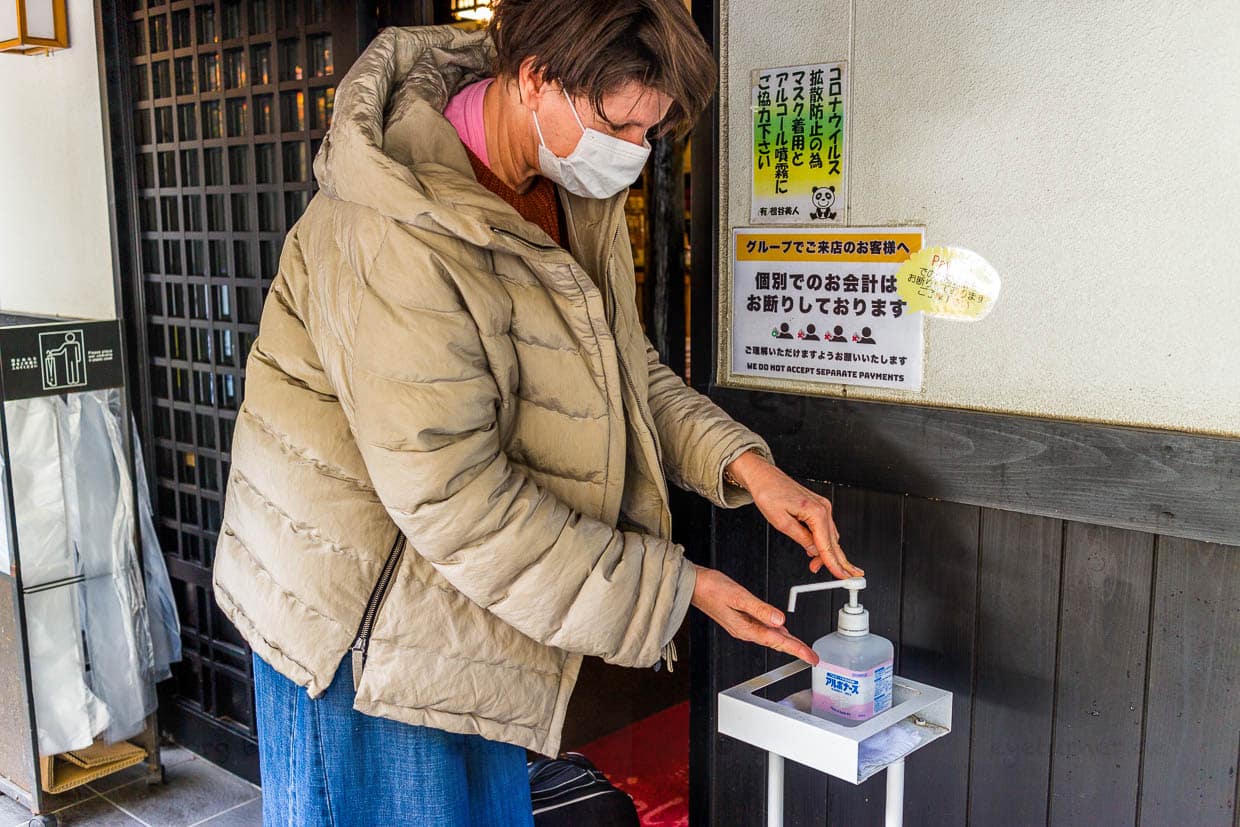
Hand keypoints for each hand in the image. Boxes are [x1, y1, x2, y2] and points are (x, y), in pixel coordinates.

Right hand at [690, 565, 817, 664]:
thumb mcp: (738, 596)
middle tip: (811, 656)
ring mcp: (742, 626)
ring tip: (801, 646)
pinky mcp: (740, 619)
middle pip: (776, 642)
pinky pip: (762, 629)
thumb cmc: (711, 588)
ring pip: (770, 637)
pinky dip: (775, 631)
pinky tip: (781, 629)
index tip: (810, 656)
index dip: (797, 649)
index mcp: (745, 628)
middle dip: (795, 649)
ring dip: (787, 641)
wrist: (693, 585)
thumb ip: (760, 608)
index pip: (777, 641)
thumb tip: (779, 619)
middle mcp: (744, 630)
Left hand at [726, 451, 862, 579]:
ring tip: (818, 567)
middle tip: (845, 578)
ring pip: (830, 537)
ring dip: (827, 553)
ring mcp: (822, 506)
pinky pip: (825, 529)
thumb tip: (814, 551)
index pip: (827, 545)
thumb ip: (801, 538)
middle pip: (834, 542)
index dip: (834, 564)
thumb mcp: (781, 522)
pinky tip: (818, 552)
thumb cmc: (769, 493)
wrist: (764, 477)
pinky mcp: (818, 506)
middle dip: (837, 562)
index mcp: (816, 511)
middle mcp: (823, 508)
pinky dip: (823, 542)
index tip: (841, 576)